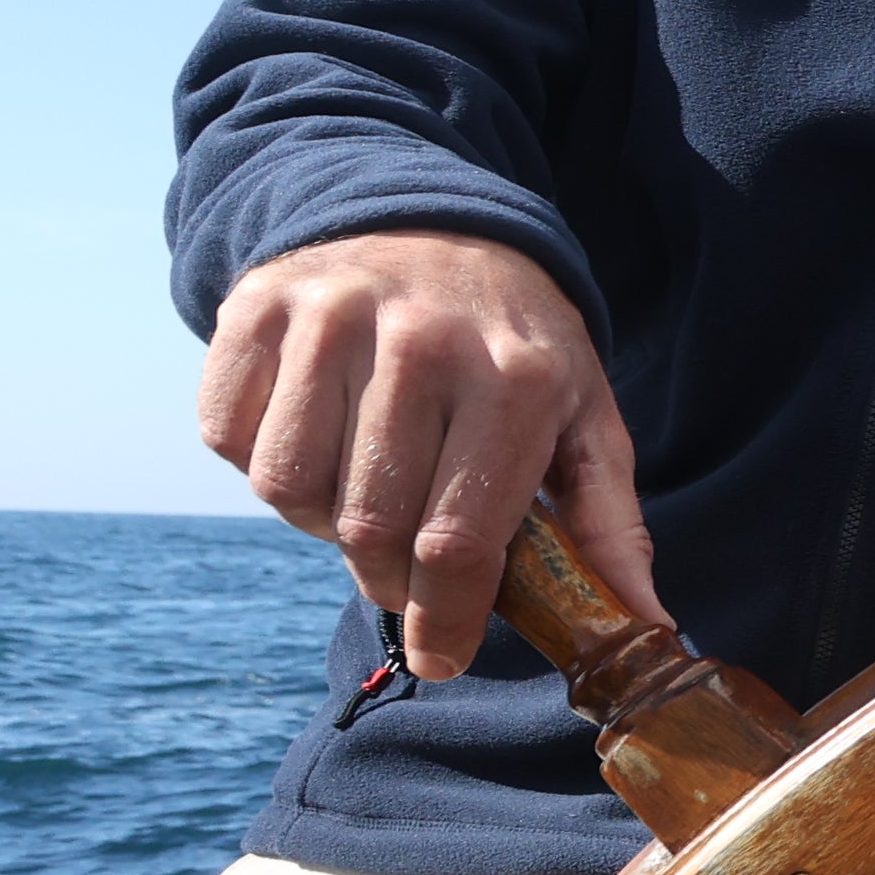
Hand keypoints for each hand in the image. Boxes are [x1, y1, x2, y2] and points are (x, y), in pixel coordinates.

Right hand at [196, 230, 659, 686]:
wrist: (434, 217)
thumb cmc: (517, 342)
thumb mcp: (583, 416)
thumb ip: (609, 523)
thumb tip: (646, 625)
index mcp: (516, 380)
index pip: (460, 542)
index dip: (445, 620)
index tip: (439, 657)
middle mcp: (422, 342)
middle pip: (370, 528)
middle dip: (387, 580)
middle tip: (407, 574)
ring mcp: (331, 317)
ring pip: (289, 489)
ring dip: (320, 519)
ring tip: (365, 487)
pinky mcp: (259, 307)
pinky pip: (228, 438)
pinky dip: (261, 459)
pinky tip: (315, 433)